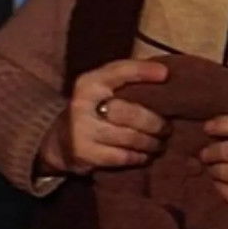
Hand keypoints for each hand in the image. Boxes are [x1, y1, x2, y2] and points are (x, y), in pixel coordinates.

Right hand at [38, 59, 170, 175]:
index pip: (119, 71)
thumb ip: (127, 78)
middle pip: (131, 113)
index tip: (166, 75)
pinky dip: (139, 157)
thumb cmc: (93, 108)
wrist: (59, 140)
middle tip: (167, 128)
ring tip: (160, 142)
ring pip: (129, 137)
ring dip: (151, 142)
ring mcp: (82, 131)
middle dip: (155, 122)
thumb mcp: (102, 87)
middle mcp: (83, 104)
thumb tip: (165, 74)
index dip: (143, 72)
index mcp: (89, 83)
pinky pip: (122, 157)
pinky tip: (146, 155)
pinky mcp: (85, 154)